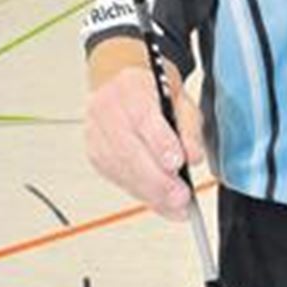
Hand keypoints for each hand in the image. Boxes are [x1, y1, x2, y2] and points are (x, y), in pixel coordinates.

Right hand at [85, 66, 203, 219]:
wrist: (117, 80)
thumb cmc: (151, 88)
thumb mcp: (179, 97)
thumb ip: (188, 127)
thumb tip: (193, 158)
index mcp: (130, 88)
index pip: (143, 117)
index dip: (160, 143)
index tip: (178, 164)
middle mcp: (106, 110)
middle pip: (128, 150)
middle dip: (157, 179)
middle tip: (181, 197)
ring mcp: (95, 132)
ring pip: (120, 168)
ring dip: (149, 192)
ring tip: (175, 207)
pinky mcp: (94, 152)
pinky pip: (116, 176)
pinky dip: (139, 191)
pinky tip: (158, 200)